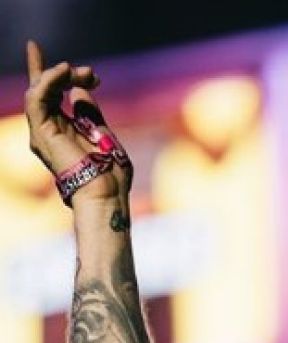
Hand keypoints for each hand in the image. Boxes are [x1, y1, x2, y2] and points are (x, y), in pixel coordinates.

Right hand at [25, 40, 131, 204]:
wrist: (106, 195)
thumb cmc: (110, 175)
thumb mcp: (102, 133)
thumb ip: (89, 112)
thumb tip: (81, 89)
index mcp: (63, 132)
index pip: (52, 96)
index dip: (53, 75)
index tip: (68, 62)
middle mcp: (48, 132)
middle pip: (44, 89)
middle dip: (67, 74)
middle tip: (91, 73)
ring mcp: (42, 133)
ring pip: (40, 90)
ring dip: (61, 75)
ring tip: (84, 73)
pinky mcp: (41, 133)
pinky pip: (37, 97)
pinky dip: (49, 80)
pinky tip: (66, 72)